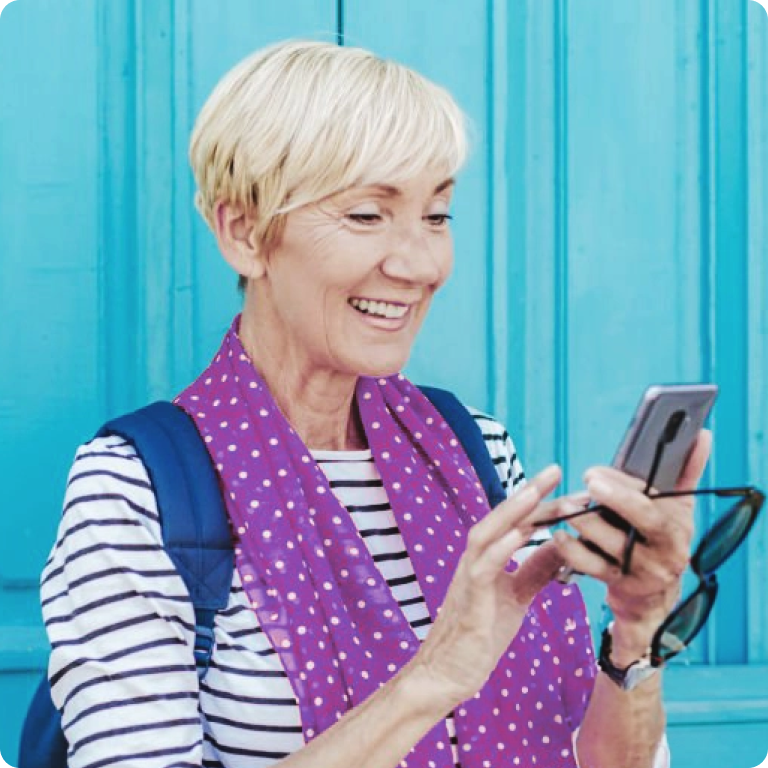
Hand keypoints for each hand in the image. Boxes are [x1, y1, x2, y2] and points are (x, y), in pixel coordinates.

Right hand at [413, 465, 584, 707]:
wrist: (449, 673)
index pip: (519, 523)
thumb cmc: (480, 634)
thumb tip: (564, 544)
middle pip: (505, 519)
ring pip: (489, 533)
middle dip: (532, 495)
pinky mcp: (469, 598)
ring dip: (512, 510)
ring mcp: (469, 576)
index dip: (544, 504)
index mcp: (489, 558)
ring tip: (536, 490)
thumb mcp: (518, 597)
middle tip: (557, 471)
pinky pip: (484, 567)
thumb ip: (537, 570)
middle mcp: (476, 559)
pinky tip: (521, 533)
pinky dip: (501, 548)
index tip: (572, 489)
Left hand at [552, 429, 712, 660]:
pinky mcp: (619, 585)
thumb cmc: (659, 540)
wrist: (651, 598)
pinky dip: (572, 548)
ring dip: (584, 519)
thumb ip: (686, 471)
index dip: (624, 485)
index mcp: (678, 528)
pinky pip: (591, 565)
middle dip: (613, 497)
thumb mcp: (677, 509)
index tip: (596, 472)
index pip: (654, 501)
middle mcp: (666, 551)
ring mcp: (642, 571)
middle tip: (588, 480)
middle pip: (640, 518)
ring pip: (610, 541)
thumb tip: (702, 434)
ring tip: (566, 504)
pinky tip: (559, 533)